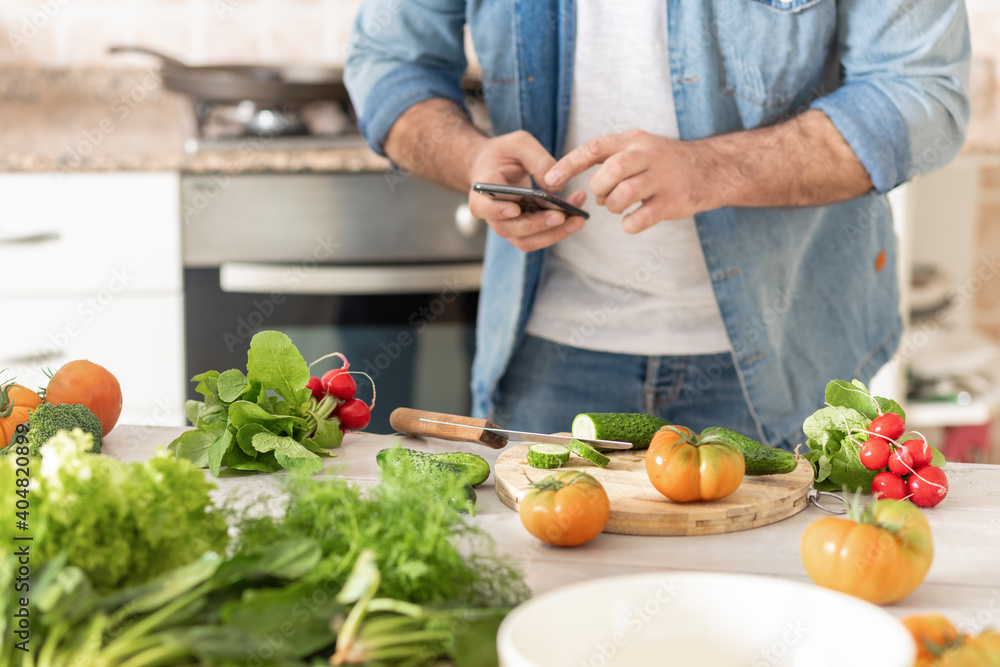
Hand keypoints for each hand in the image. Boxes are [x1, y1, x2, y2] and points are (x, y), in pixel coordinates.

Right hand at [467, 130, 586, 251]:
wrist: (494, 167)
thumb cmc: (504, 154)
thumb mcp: (519, 143)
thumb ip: (537, 159)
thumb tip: (555, 188)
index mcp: (483, 188)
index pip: (482, 206)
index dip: (496, 211)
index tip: (515, 208)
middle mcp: (490, 213)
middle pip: (509, 229)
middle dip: (537, 225)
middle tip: (562, 215)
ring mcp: (505, 225)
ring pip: (525, 241)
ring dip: (553, 234)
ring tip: (578, 219)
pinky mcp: (521, 231)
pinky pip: (538, 239)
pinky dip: (558, 231)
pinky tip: (576, 216)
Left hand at [543, 130, 709, 233]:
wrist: (709, 170)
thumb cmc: (662, 164)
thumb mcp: (637, 150)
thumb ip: (609, 163)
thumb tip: (586, 190)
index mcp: (632, 141)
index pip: (594, 148)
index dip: (568, 165)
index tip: (550, 181)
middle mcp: (647, 155)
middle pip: (611, 170)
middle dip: (599, 188)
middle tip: (604, 195)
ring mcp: (662, 178)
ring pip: (625, 193)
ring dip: (613, 206)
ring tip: (618, 206)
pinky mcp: (672, 202)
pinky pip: (642, 218)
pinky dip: (629, 224)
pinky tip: (631, 222)